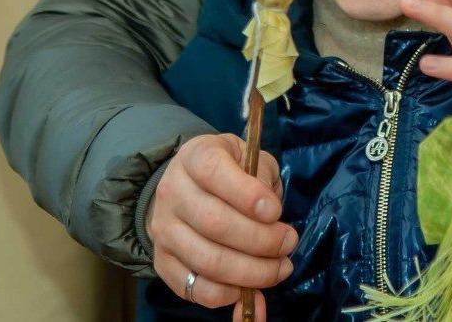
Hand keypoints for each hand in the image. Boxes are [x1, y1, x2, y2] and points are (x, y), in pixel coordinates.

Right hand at [147, 133, 296, 320]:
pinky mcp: (163, 262)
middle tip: (288, 242)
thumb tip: (270, 214)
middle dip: (261, 239)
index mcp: (194, 157)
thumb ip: (261, 176)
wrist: (186, 187)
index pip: (214, 172)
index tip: (275, 211)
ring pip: (207, 260)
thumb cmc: (229, 171)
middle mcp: (172, 192)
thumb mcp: (248, 157)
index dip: (247, 194)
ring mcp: (163, 230)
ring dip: (251, 271)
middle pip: (214, 222)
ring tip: (280, 267)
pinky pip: (193, 288)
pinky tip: (249, 287)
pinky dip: (226, 295)